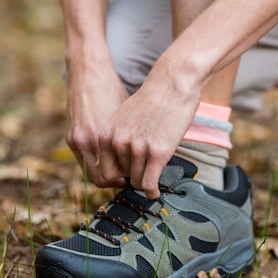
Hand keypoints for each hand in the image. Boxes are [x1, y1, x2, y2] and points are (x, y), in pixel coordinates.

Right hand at [65, 55, 128, 188]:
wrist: (89, 72)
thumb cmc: (112, 91)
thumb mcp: (125, 117)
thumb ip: (129, 141)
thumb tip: (142, 161)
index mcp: (100, 138)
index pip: (110, 176)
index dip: (124, 179)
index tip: (136, 176)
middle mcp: (85, 142)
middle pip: (99, 177)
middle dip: (115, 179)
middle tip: (131, 176)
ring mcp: (75, 140)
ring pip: (90, 170)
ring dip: (105, 171)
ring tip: (122, 165)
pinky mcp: (71, 135)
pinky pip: (84, 159)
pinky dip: (97, 161)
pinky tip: (110, 153)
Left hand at [97, 66, 200, 197]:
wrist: (172, 84)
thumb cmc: (152, 100)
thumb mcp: (123, 119)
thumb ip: (117, 140)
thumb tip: (119, 163)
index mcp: (106, 136)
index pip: (105, 172)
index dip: (118, 177)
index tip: (128, 176)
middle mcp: (118, 144)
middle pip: (123, 178)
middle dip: (134, 177)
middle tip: (145, 172)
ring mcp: (137, 149)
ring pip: (138, 182)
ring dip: (147, 181)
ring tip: (154, 174)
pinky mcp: (157, 153)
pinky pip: (150, 183)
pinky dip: (153, 191)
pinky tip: (156, 193)